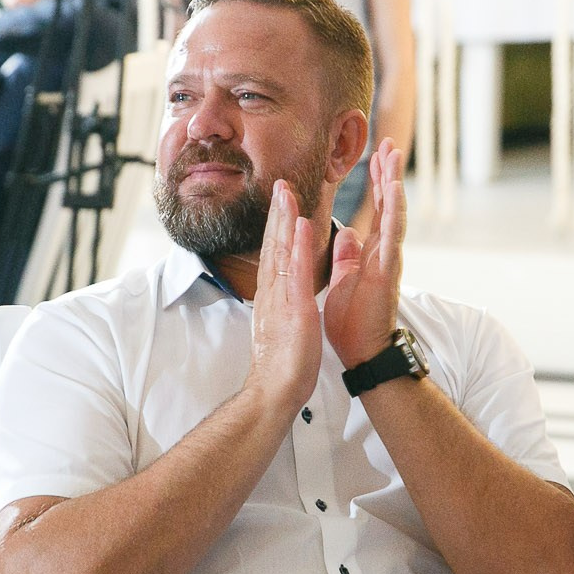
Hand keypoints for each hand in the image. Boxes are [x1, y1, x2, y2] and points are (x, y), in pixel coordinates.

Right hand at [247, 179, 322, 413]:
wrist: (275, 390)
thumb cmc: (283, 362)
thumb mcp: (284, 324)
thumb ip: (283, 303)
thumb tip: (284, 290)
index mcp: (274, 295)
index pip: (275, 254)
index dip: (277, 226)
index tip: (281, 202)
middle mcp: (273, 292)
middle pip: (273, 246)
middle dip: (277, 213)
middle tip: (281, 184)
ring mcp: (281, 299)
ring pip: (280, 252)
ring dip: (284, 221)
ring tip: (287, 193)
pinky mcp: (294, 309)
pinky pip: (295, 274)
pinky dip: (297, 248)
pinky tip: (300, 227)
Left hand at [323, 141, 404, 370]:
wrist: (362, 354)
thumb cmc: (354, 323)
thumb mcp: (344, 282)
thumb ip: (348, 257)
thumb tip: (347, 234)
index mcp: (371, 254)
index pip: (376, 211)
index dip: (378, 184)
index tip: (377, 156)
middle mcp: (383, 253)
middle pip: (388, 206)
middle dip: (388, 174)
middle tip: (389, 144)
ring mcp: (388, 261)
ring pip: (393, 214)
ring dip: (394, 184)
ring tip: (394, 156)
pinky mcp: (387, 271)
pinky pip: (391, 236)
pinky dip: (393, 211)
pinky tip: (394, 189)